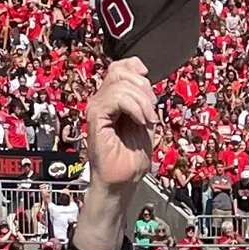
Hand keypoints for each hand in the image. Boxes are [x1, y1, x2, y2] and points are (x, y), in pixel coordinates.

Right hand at [87, 58, 155, 187]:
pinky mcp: (95, 117)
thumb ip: (143, 100)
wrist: (122, 182)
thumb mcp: (145, 122)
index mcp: (112, 100)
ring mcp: (97, 108)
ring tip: (148, 120)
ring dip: (142, 101)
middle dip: (143, 87)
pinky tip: (140, 121)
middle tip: (152, 110)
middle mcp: (101, 101)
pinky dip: (134, 107)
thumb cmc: (131, 159)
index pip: (119, 67)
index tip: (149, 82)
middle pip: (120, 71)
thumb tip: (145, 78)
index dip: (135, 67)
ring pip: (120, 83)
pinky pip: (116, 98)